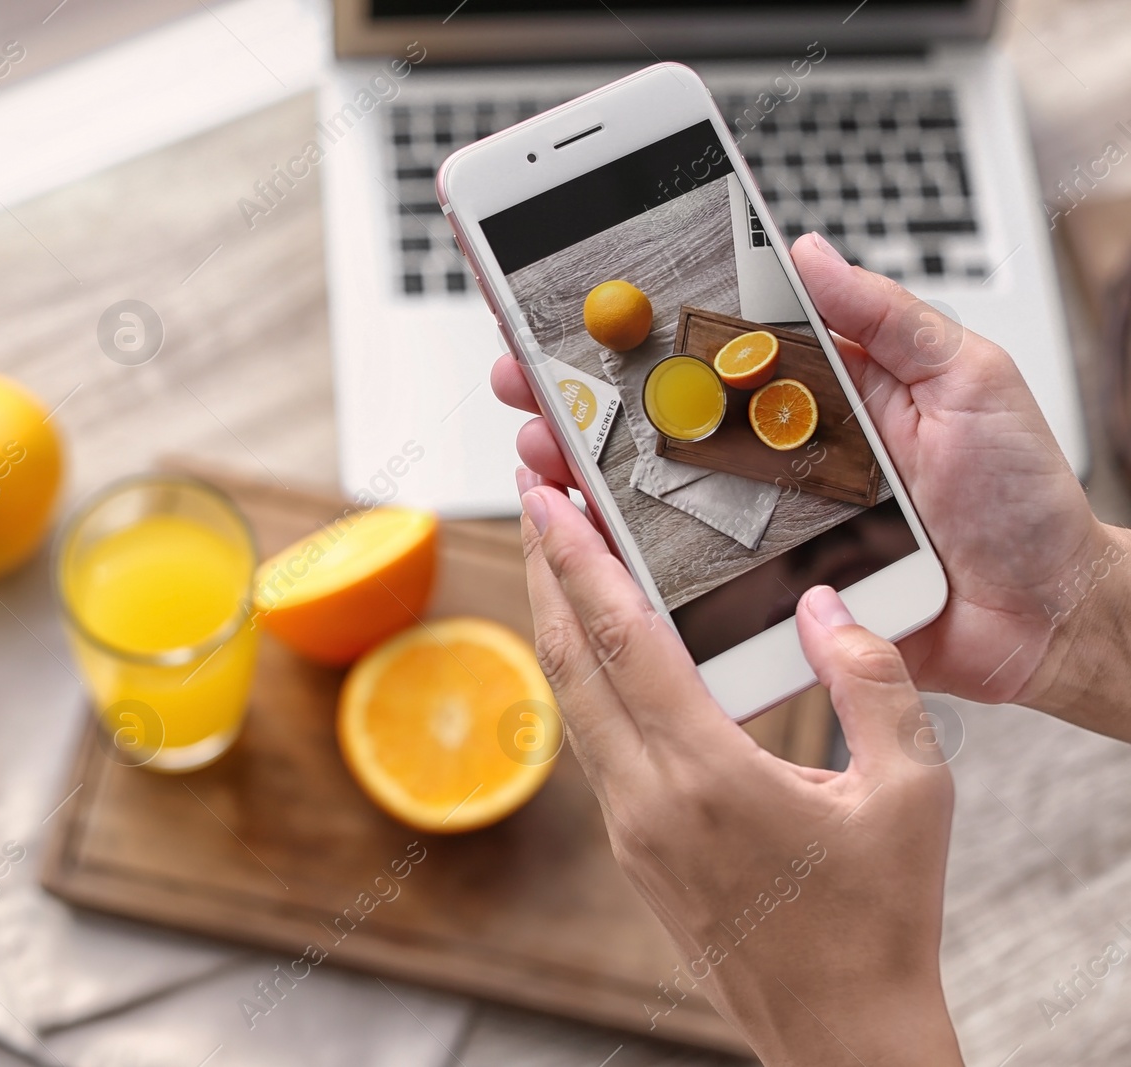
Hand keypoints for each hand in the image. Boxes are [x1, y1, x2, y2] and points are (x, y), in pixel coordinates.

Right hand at [495, 232, 1130, 734]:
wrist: (1044, 613)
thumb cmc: (1019, 498)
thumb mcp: (966, 378)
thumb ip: (885, 316)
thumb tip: (805, 250)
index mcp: (818, 394)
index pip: (712, 349)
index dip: (643, 328)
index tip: (577, 304)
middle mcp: (779, 453)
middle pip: (662, 416)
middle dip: (584, 392)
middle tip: (523, 371)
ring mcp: (765, 520)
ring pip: (657, 488)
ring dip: (586, 465)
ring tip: (540, 444)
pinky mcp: (766, 585)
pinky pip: (685, 567)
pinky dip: (625, 550)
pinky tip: (582, 526)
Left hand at [519, 484, 961, 1063]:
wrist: (842, 1037)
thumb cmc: (881, 922)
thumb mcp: (912, 794)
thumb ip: (874, 685)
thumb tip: (823, 606)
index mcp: (709, 778)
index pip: (623, 641)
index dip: (581, 560)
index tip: (550, 498)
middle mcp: (649, 800)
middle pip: (570, 661)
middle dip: (547, 571)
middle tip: (537, 497)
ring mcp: (631, 829)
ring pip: (572, 702)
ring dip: (559, 623)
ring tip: (560, 556)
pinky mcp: (632, 850)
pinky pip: (594, 743)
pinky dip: (585, 679)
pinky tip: (599, 649)